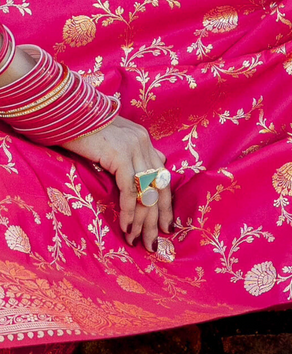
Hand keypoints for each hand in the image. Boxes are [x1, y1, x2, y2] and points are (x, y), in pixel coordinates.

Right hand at [62, 114, 173, 249]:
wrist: (63, 111)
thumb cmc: (81, 129)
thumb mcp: (110, 142)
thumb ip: (128, 157)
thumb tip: (142, 176)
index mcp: (144, 140)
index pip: (162, 177)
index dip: (165, 204)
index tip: (166, 225)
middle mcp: (143, 143)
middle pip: (158, 188)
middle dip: (156, 219)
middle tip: (153, 243)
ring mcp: (134, 148)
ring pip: (145, 193)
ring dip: (141, 222)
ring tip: (136, 242)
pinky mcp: (120, 155)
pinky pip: (129, 192)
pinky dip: (128, 212)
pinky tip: (126, 228)